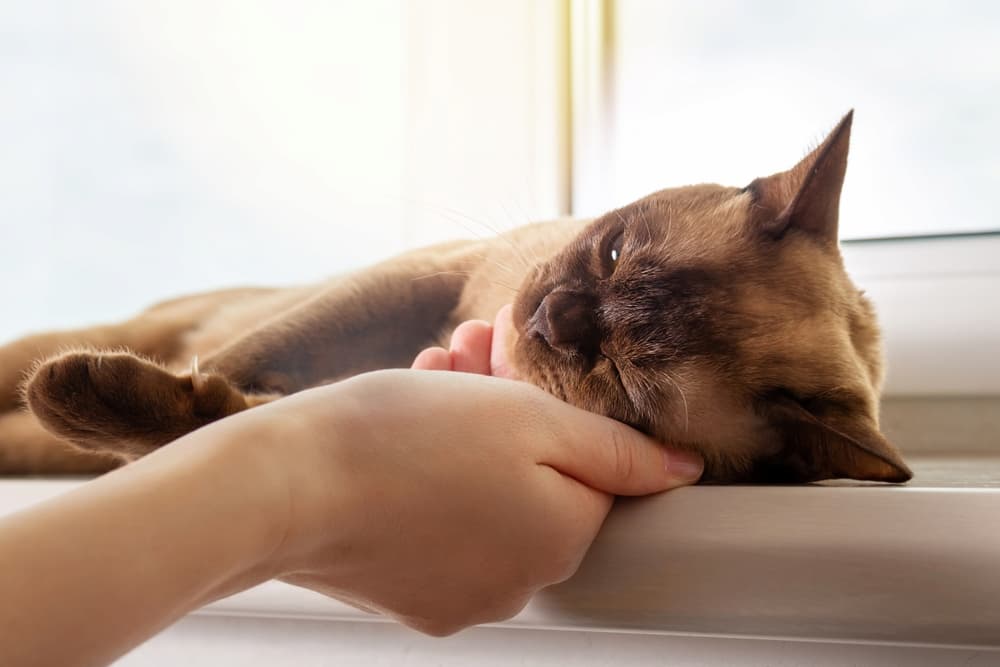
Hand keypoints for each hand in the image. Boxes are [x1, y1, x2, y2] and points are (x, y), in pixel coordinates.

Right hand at [245, 306, 702, 635]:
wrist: (283, 488)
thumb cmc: (402, 441)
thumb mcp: (528, 418)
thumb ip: (616, 449)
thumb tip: (682, 470)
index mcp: (563, 538)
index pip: (592, 467)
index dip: (551, 404)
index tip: (512, 363)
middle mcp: (521, 584)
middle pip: (535, 479)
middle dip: (506, 407)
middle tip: (465, 353)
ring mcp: (461, 596)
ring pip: (485, 497)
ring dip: (467, 431)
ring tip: (426, 375)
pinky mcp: (408, 594)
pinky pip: (441, 527)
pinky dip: (430, 477)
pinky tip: (400, 428)